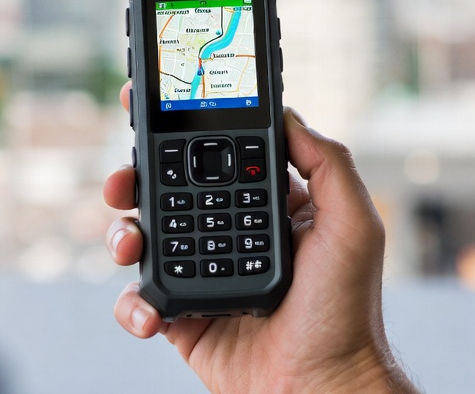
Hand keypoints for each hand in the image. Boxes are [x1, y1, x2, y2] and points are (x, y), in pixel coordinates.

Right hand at [104, 84, 418, 392]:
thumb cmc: (348, 310)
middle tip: (120, 181)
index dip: (181, 132)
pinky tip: (152, 311)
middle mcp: (230, 231)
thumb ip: (327, 162)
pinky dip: (133, 303)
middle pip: (166, 189)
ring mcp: (203, 272)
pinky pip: (140, 299)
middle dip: (133, 178)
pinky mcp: (183, 316)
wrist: (321, 387)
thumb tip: (288, 115)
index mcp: (266, 204)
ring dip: (122, 234)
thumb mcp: (353, 223)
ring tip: (130, 244)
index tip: (147, 108)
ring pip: (144, 237)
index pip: (217, 155)